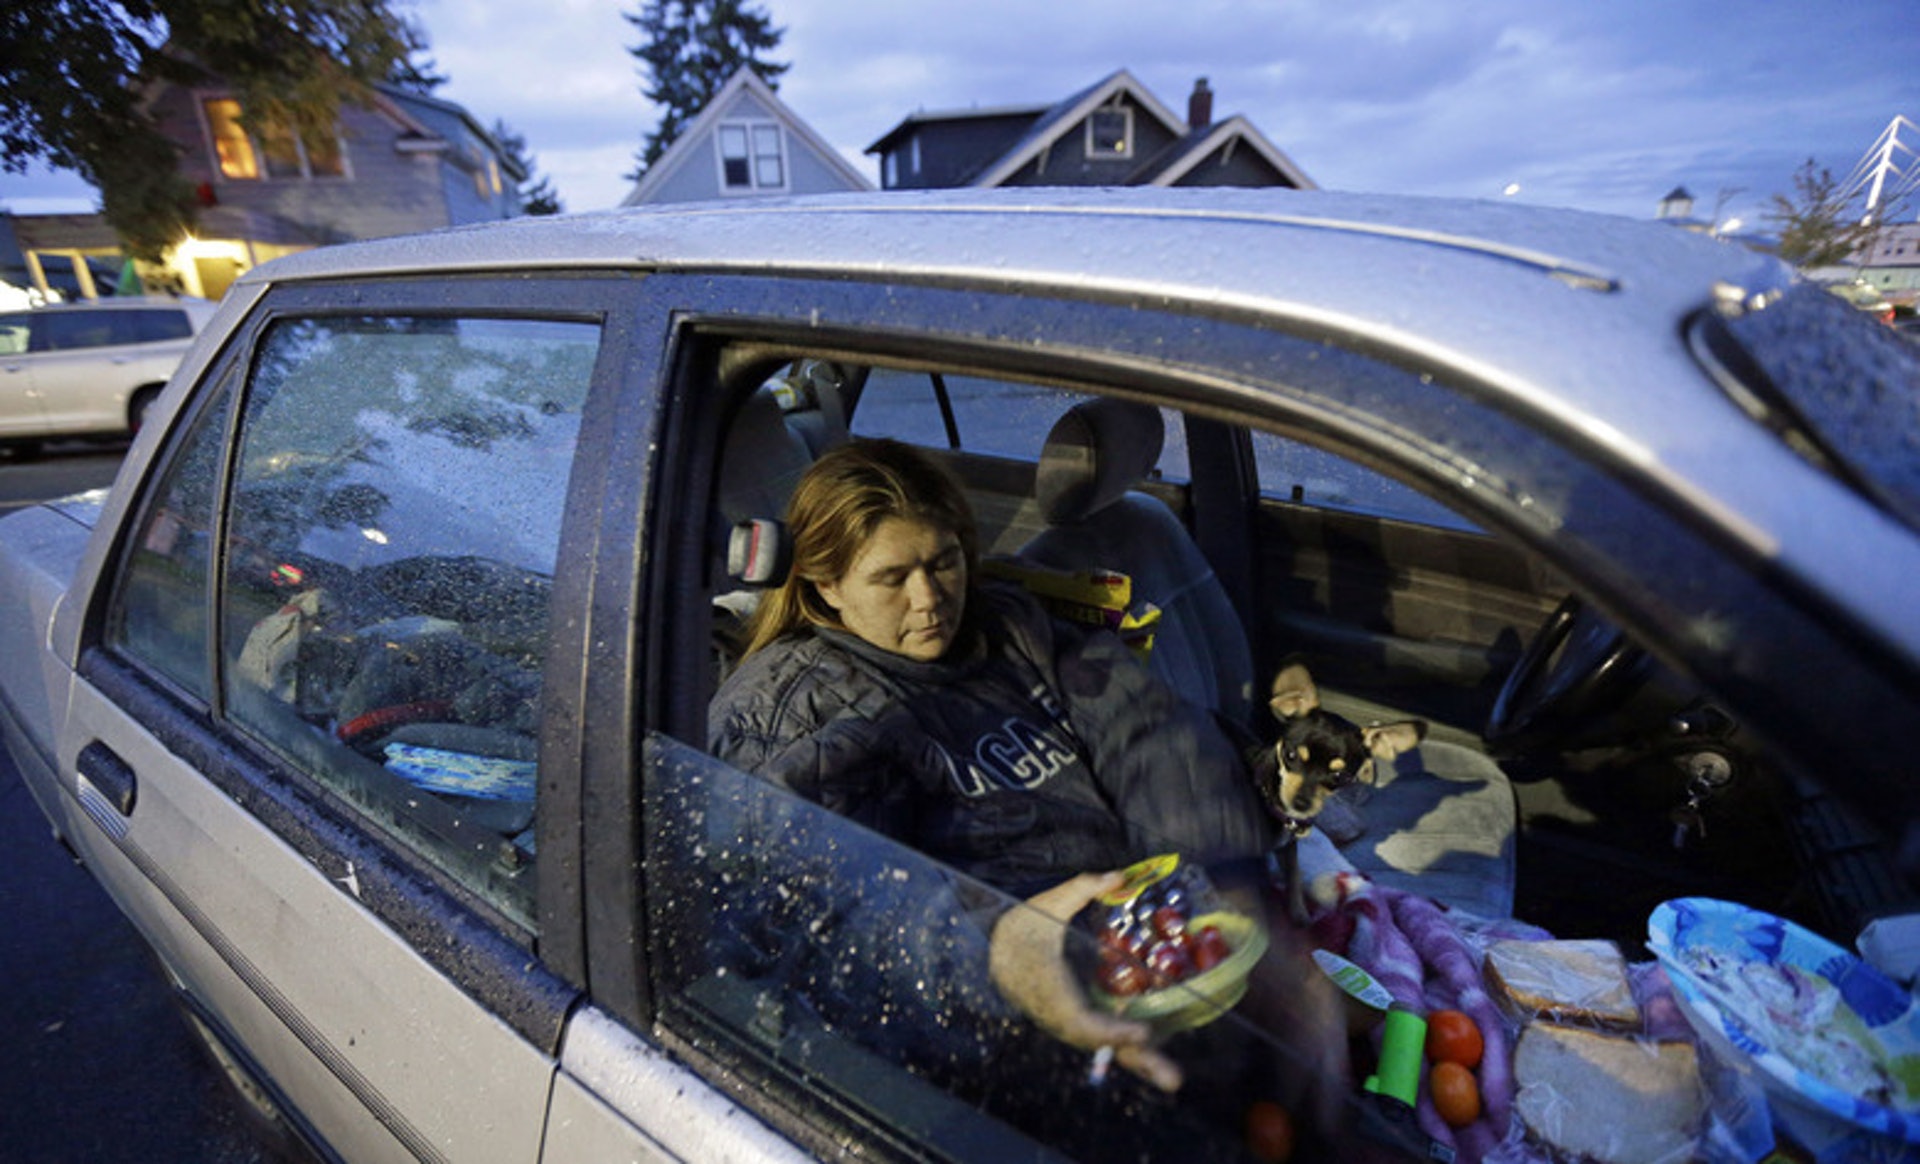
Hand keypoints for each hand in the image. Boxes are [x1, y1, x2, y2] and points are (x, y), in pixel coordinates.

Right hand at [988, 870, 1183, 1091]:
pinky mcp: (1072, 1020)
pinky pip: (1101, 1038)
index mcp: (1050, 986)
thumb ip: (1081, 888)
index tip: (1143, 1033)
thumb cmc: (1023, 927)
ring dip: (1138, 1062)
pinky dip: (1127, 1046)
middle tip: (1175, 1081)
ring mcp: (1065, 1020)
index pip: (1080, 1019)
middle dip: (1137, 1061)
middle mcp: (1059, 1012)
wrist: (994, 950)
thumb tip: (1117, 876)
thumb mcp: (1047, 904)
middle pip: (1101, 1045)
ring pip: (1103, 1046)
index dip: (1111, 1030)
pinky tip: (1154, 1051)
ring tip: (1173, 1078)